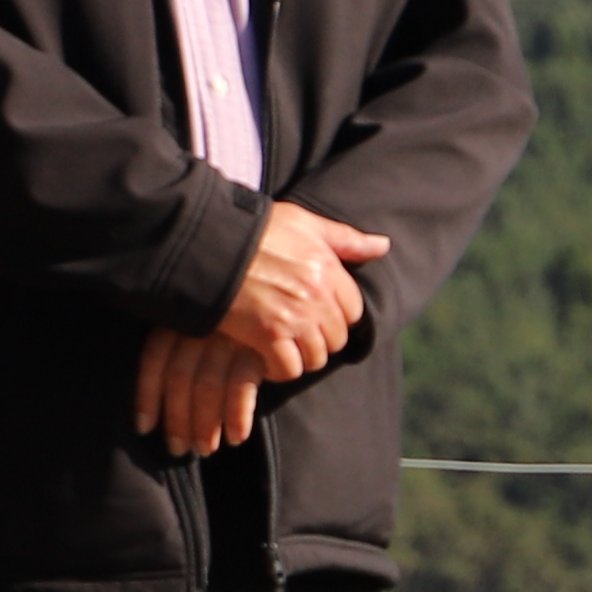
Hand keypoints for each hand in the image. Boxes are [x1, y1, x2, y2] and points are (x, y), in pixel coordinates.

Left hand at [136, 323, 274, 455]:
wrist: (294, 299)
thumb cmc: (246, 323)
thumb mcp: (212, 328)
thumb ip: (189, 353)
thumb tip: (166, 405)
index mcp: (185, 318)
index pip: (155, 358)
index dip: (147, 395)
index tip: (144, 427)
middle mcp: (205, 324)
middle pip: (179, 376)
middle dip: (177, 419)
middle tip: (178, 449)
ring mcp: (232, 333)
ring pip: (207, 386)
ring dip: (204, 425)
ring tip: (205, 450)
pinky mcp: (262, 344)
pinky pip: (241, 387)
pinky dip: (236, 417)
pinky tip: (236, 437)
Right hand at [213, 201, 391, 379]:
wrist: (208, 244)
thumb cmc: (255, 230)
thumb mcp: (303, 222)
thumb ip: (345, 238)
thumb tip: (384, 245)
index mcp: (327, 269)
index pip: (353, 311)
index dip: (335, 315)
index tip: (315, 313)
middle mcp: (316, 295)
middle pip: (336, 338)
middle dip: (319, 339)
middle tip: (296, 333)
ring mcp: (293, 317)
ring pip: (316, 357)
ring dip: (300, 356)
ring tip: (283, 346)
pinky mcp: (266, 335)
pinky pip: (289, 368)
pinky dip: (279, 369)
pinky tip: (267, 357)